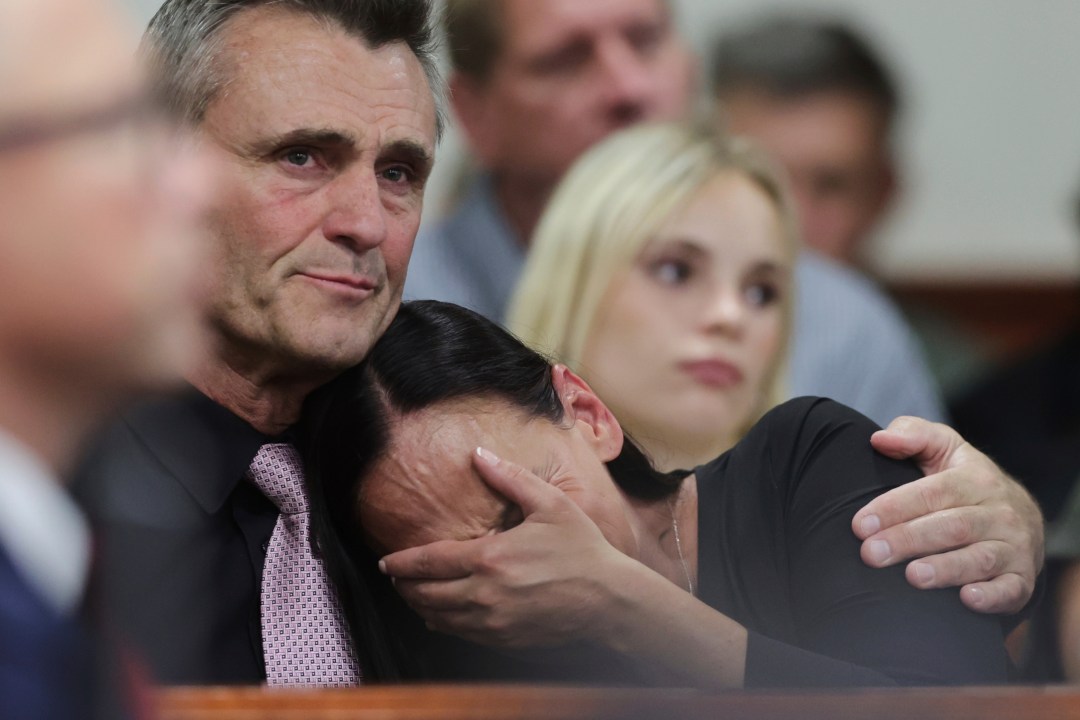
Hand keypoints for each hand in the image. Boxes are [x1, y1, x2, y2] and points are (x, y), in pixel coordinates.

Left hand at [379, 447, 637, 647]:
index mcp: (491, 557)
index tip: (386, 562)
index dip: (403, 563)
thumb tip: (479, 454)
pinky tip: (440, 615)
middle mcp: (485, 594)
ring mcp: (493, 621)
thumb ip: (510, 479)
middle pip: (426, 594)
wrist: (609, 599)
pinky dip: (443, 624)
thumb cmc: (582, 549)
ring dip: (419, 606)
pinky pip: (461, 634)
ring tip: (412, 594)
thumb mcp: (550, 504)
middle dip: (405, 586)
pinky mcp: (504, 639)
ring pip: (440, 618)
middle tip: (395, 578)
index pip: (431, 562)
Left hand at [852, 416, 1043, 613]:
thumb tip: (879, 439)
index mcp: (975, 478)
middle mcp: (999, 512)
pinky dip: (991, 596)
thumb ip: (912, 435)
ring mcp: (1014, 546)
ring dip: (945, 569)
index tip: (860, 524)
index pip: (932, 492)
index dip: (894, 507)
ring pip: (979, 558)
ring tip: (912, 576)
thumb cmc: (965, 481)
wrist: (1021, 516)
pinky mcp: (1022, 578)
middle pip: (951, 527)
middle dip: (908, 540)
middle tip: (871, 554)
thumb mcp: (944, 448)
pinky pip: (1011, 589)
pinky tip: (966, 599)